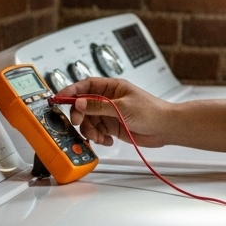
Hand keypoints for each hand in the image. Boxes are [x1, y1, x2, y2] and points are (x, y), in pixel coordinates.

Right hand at [57, 77, 174, 147]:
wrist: (165, 128)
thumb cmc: (151, 111)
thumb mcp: (122, 107)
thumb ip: (98, 106)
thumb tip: (79, 102)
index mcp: (112, 87)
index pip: (86, 85)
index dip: (71, 90)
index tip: (59, 97)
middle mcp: (108, 100)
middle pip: (83, 105)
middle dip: (80, 115)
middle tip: (80, 123)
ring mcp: (109, 114)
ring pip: (88, 121)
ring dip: (90, 130)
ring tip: (100, 137)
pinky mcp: (112, 127)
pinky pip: (97, 132)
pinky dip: (99, 138)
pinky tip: (108, 140)